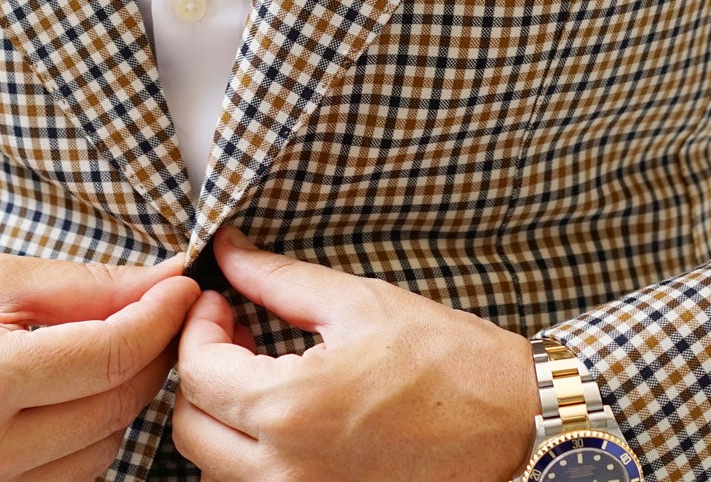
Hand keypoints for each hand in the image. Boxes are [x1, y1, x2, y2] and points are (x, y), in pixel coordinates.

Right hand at [0, 251, 200, 480]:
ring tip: (101, 356)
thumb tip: (163, 278)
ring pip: (103, 452)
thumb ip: (83, 287)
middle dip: (151, 354)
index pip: (111, 355)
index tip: (184, 287)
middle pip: (117, 407)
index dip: (161, 316)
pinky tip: (70, 403)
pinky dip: (86, 441)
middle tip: (155, 313)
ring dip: (119, 401)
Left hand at [173, 228, 538, 479]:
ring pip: (216, 469)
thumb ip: (276, 278)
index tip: (222, 302)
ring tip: (264, 375)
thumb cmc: (450, 362)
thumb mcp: (359, 302)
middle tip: (237, 335)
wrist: (519, 426)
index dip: (199, 327)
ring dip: (223, 421)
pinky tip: (289, 417)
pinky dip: (254, 457)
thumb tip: (226, 251)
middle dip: (202, 376)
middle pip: (191, 430)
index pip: (197, 372)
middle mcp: (287, 472)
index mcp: (292, 409)